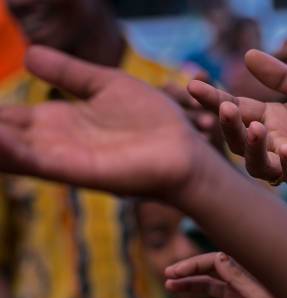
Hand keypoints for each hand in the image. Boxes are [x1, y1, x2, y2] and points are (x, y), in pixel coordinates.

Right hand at [0, 46, 211, 198]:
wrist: (184, 150)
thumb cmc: (153, 121)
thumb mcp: (105, 85)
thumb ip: (68, 73)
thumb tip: (28, 55)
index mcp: (57, 122)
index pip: (4, 117)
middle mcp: (51, 142)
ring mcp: (59, 157)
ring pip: (4, 148)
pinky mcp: (73, 169)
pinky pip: (27, 160)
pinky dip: (3, 151)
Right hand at [165, 252, 286, 297]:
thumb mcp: (257, 295)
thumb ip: (237, 277)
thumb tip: (218, 255)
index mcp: (247, 273)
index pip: (216, 261)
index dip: (195, 264)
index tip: (177, 269)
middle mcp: (238, 284)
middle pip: (208, 273)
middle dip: (188, 272)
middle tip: (168, 275)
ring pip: (205, 290)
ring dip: (187, 287)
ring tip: (169, 286)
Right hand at [188, 49, 286, 198]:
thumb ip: (283, 77)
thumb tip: (246, 54)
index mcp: (273, 120)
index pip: (238, 110)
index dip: (214, 100)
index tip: (193, 85)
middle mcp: (277, 145)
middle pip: (240, 141)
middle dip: (229, 127)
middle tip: (224, 108)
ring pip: (260, 165)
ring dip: (254, 148)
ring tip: (257, 128)